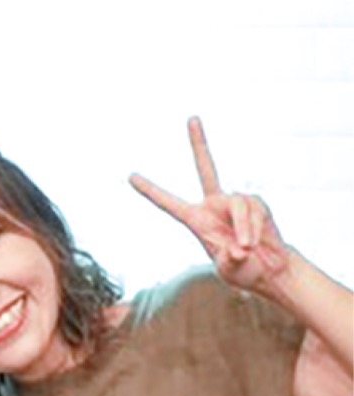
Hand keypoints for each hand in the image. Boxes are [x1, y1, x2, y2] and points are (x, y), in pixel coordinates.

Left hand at [129, 117, 289, 296]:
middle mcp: (214, 206)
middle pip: (206, 168)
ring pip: (238, 204)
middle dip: (200, 143)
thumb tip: (237, 250)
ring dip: (243, 230)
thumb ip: (229, 263)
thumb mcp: (230, 271)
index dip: (151, 191)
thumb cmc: (244, 272)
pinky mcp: (257, 201)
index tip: (130, 176)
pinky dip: (254, 228)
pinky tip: (255, 242)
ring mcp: (236, 201)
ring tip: (246, 249)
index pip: (169, 204)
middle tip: (192, 118)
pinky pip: (253, 209)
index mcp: (197, 221)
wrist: (270, 269)